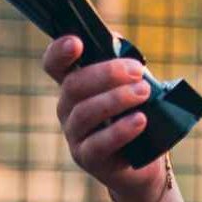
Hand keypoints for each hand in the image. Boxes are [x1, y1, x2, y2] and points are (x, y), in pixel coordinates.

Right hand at [43, 35, 166, 201]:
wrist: (146, 159)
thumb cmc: (137, 114)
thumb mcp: (133, 85)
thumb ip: (123, 63)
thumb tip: (117, 42)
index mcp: (76, 85)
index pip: (55, 65)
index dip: (59, 52)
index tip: (76, 42)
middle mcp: (68, 108)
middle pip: (74, 85)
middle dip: (107, 74)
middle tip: (138, 71)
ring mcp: (75, 135)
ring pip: (85, 112)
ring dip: (117, 98)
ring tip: (144, 92)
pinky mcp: (88, 158)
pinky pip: (99, 144)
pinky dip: (121, 129)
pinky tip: (140, 120)